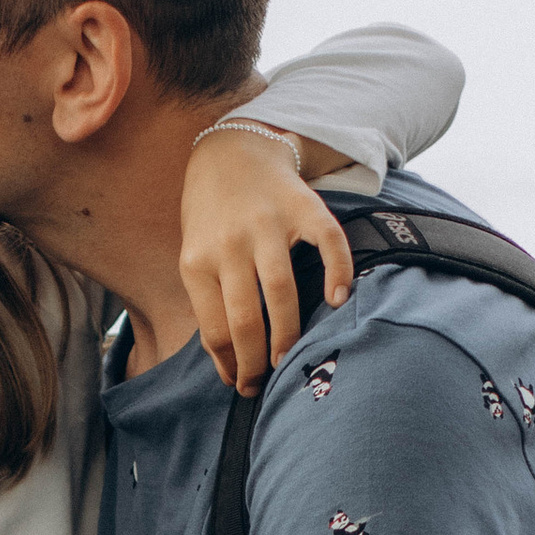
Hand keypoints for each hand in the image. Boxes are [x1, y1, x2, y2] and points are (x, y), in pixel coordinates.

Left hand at [178, 126, 356, 390]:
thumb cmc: (212, 216)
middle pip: (245, 317)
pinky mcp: (303, 207)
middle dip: (255, 361)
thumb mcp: (195, 254)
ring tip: (289, 358)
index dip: (228, 363)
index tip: (239, 383)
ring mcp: (268, 224)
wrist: (232, 151)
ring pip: (280, 290)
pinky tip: (339, 299)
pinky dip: (336, 271)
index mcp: (197, 259)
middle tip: (264, 383)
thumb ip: (207, 300)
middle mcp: (231, 243)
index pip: (213, 327)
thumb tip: (226, 361)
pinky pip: (327, 242)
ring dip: (287, 332)